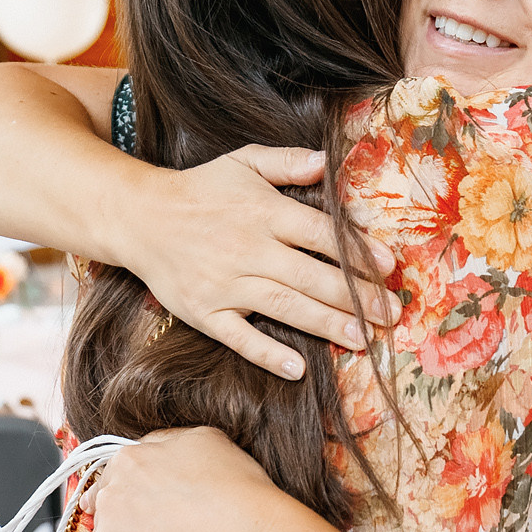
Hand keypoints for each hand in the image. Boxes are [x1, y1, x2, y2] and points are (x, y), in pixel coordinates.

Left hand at [87, 428, 305, 531]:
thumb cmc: (235, 491)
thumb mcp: (204, 441)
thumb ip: (166, 444)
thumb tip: (153, 453)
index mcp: (128, 465)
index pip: (107, 481)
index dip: (118, 497)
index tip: (123, 511)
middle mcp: (110, 502)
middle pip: (105, 519)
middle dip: (125, 530)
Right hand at [120, 148, 399, 379]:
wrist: (140, 218)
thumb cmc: (201, 189)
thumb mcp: (243, 162)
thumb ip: (287, 163)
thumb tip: (328, 162)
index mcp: (263, 211)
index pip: (319, 234)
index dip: (355, 253)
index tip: (386, 269)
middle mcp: (247, 248)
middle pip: (311, 276)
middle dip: (355, 297)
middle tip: (391, 315)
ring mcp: (225, 284)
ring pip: (284, 307)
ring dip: (326, 325)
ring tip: (362, 340)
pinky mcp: (204, 311)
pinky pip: (239, 337)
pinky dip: (267, 354)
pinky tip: (298, 370)